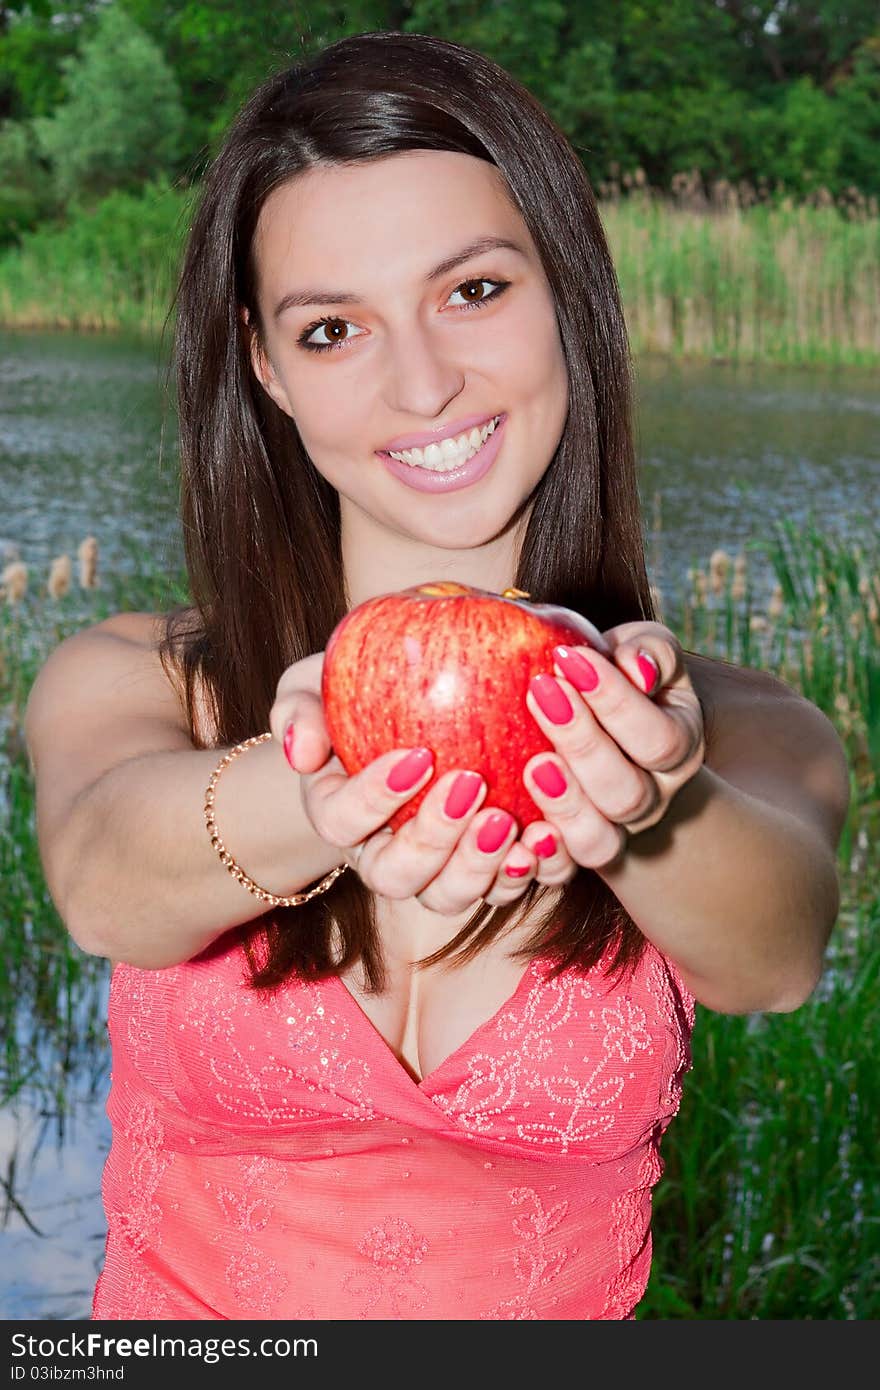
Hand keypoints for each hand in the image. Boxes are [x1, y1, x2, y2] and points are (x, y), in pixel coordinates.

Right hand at [269, 651, 563, 912]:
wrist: (405, 717)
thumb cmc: (357, 696)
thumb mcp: (315, 687)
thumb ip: (299, 710)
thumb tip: (301, 750)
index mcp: (338, 814)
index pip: (341, 821)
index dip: (373, 797)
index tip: (416, 756)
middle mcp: (384, 855)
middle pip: (398, 876)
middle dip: (434, 839)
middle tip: (471, 786)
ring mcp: (437, 871)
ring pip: (451, 896)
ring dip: (481, 866)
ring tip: (511, 821)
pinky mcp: (488, 871)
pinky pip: (507, 888)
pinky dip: (530, 871)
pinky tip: (550, 835)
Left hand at [518, 622, 705, 872]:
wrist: (612, 738)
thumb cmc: (621, 680)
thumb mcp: (643, 655)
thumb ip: (648, 651)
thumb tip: (635, 664)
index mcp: (680, 747)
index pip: (657, 736)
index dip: (614, 701)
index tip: (568, 658)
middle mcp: (655, 798)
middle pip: (628, 792)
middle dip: (583, 742)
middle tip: (541, 692)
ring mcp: (617, 833)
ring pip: (599, 839)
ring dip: (564, 802)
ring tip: (534, 761)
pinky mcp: (577, 852)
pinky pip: (562, 869)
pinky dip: (541, 852)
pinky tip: (510, 819)